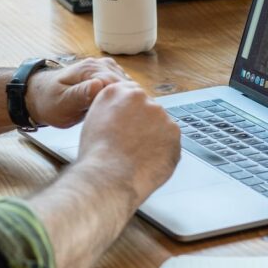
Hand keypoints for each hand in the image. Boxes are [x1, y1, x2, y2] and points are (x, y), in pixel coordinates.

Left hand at [25, 57, 130, 127]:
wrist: (40, 96)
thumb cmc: (49, 101)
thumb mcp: (62, 102)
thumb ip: (80, 94)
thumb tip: (99, 85)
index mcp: (89, 69)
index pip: (118, 84)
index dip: (124, 102)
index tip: (126, 119)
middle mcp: (99, 65)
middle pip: (125, 84)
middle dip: (128, 102)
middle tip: (127, 123)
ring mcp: (104, 69)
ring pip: (126, 85)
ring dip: (127, 100)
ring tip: (125, 118)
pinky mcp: (105, 76)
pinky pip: (122, 86)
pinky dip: (124, 98)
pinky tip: (120, 111)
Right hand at [76, 81, 180, 205]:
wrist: (109, 176)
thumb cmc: (97, 155)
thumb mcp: (93, 120)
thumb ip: (110, 109)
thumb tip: (122, 113)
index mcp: (117, 92)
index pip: (131, 94)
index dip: (130, 112)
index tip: (130, 124)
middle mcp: (140, 98)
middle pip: (148, 108)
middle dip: (144, 124)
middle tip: (132, 143)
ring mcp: (160, 114)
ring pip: (161, 125)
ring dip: (154, 137)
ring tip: (137, 155)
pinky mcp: (174, 132)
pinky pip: (170, 141)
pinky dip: (163, 151)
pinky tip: (148, 160)